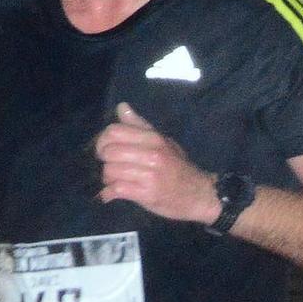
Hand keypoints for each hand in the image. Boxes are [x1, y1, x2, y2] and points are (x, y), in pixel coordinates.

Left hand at [94, 103, 217, 222]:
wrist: (199, 194)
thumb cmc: (179, 168)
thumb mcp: (163, 142)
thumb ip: (140, 126)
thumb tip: (121, 107)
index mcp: (154, 139)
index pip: (115, 132)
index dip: (103, 141)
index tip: (106, 150)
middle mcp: (151, 154)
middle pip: (109, 152)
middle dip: (104, 161)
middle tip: (110, 166)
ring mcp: (149, 175)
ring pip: (111, 171)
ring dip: (107, 179)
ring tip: (114, 181)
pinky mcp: (147, 194)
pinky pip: (117, 189)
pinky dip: (109, 193)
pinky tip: (112, 194)